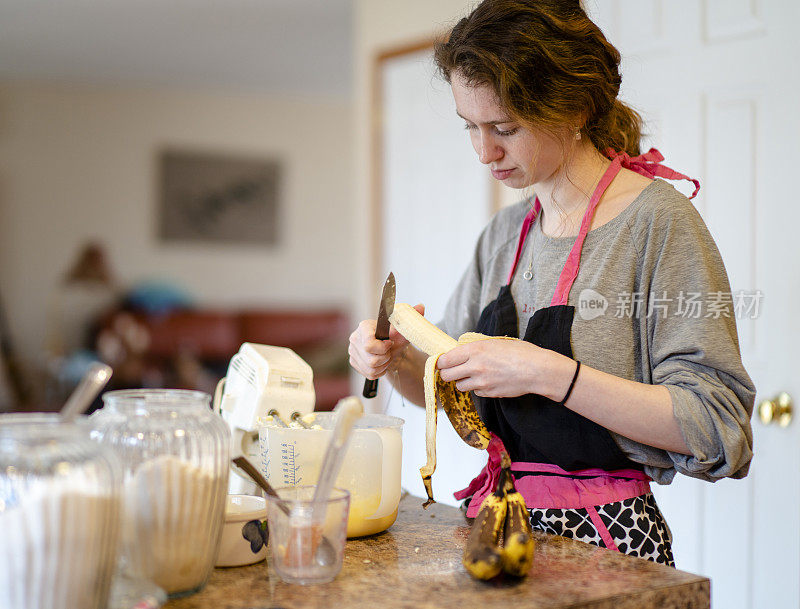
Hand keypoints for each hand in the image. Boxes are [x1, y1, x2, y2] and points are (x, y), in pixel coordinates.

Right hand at [348, 304, 424, 379]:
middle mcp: (355, 338)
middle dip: (385, 358)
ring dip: (383, 365)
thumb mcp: (402, 329)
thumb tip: (421, 306)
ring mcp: (353, 351)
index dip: (382, 348)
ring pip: (370, 368)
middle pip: (371, 359)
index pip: (368, 344)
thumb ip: (411, 318)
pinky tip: (382, 363)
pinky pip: (369, 374)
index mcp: (364, 327)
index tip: (390, 343)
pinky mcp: (354, 362)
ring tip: (386, 357)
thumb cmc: (395, 336)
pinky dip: (379, 371)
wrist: (390, 348)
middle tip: (389, 351)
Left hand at [436, 337, 558, 397]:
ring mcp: (481, 382)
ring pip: (459, 386)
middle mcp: (475, 366)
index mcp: (475, 349)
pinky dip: (478, 388)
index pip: (445, 360)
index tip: (443, 362)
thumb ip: (476, 347)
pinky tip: (488, 380)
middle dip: (448, 373)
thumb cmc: (520, 352)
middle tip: (453, 370)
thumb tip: (460, 351)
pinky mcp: (489, 393)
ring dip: (463, 381)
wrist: (538, 370)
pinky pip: (475, 392)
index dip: (441, 362)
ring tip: (473, 375)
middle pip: (447, 375)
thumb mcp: (495, 342)